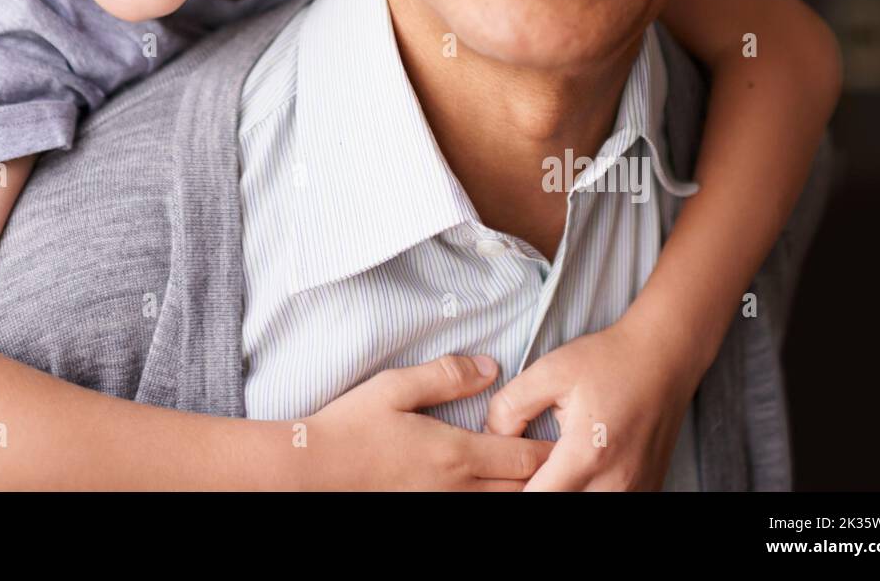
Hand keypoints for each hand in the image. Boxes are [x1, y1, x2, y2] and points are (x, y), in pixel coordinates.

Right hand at [299, 355, 553, 490]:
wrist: (315, 471)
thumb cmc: (352, 426)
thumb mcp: (396, 386)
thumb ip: (446, 375)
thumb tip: (490, 367)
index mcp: (454, 453)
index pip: (521, 458)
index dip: (547, 450)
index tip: (564, 439)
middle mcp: (456, 489)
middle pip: (519, 489)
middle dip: (544, 475)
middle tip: (561, 458)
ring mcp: (442, 508)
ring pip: (499, 506)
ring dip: (520, 490)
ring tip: (534, 475)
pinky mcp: (427, 513)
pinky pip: (473, 513)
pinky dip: (491, 499)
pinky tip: (492, 488)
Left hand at [485, 322, 696, 490]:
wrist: (662, 357)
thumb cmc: (607, 361)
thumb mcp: (550, 370)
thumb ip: (511, 405)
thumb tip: (490, 437)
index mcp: (586, 455)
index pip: (538, 498)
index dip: (514, 489)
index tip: (502, 475)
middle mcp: (616, 483)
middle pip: (562, 506)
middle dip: (539, 489)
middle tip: (523, 470)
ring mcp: (636, 491)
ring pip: (586, 506)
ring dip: (564, 491)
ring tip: (549, 468)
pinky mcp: (647, 489)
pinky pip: (608, 501)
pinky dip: (587, 492)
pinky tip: (574, 472)